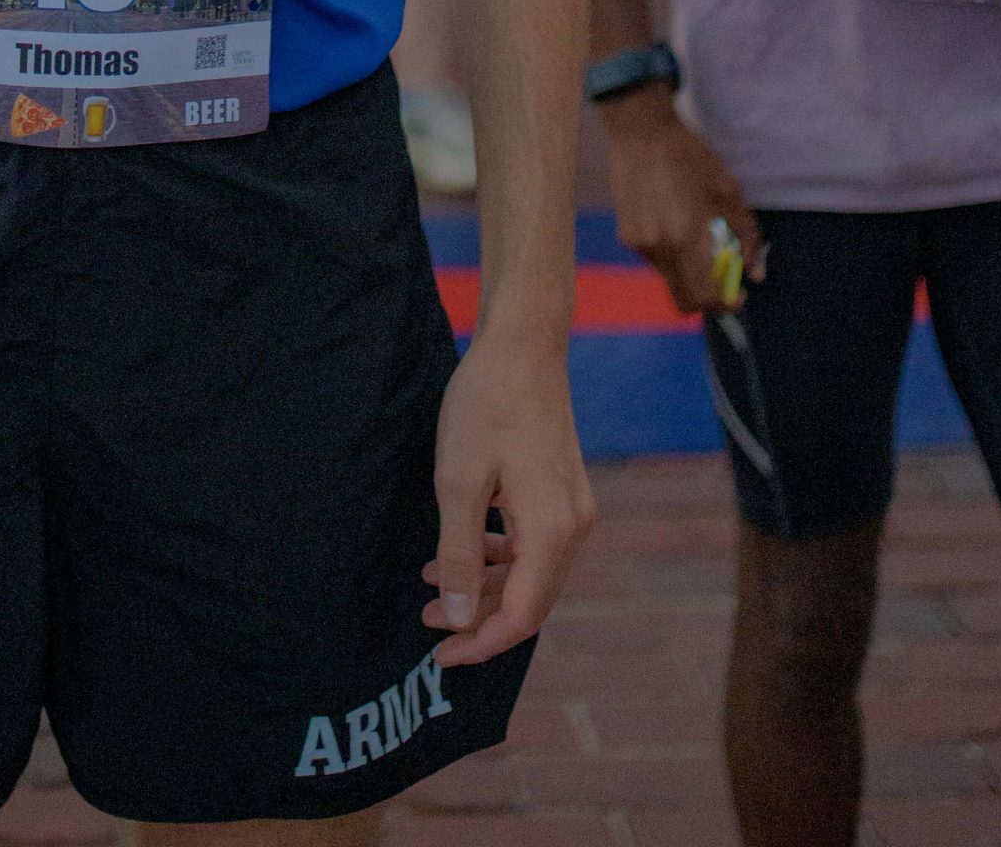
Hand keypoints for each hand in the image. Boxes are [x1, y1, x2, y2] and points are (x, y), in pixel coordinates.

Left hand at [423, 323, 592, 667]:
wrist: (523, 343)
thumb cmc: (487, 404)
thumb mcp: (458, 481)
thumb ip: (459, 553)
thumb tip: (456, 615)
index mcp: (553, 530)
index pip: (522, 615)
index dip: (480, 643)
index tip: (439, 657)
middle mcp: (573, 526)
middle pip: (530, 599)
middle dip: (478, 618)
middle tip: (427, 624)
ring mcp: (572, 506)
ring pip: (530, 572)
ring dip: (483, 584)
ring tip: (431, 583)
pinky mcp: (561, 489)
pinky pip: (533, 544)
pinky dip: (497, 555)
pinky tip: (461, 545)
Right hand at [600, 82, 764, 314]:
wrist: (641, 131)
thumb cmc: (691, 157)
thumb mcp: (729, 193)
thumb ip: (745, 236)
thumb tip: (754, 273)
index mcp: (686, 236)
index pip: (705, 297)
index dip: (726, 302)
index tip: (739, 292)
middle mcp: (659, 247)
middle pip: (685, 300)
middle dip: (708, 296)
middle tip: (723, 276)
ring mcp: (639, 243)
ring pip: (672, 278)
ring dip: (690, 270)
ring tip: (697, 233)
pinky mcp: (628, 235)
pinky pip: (657, 259)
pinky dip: (673, 252)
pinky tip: (674, 218)